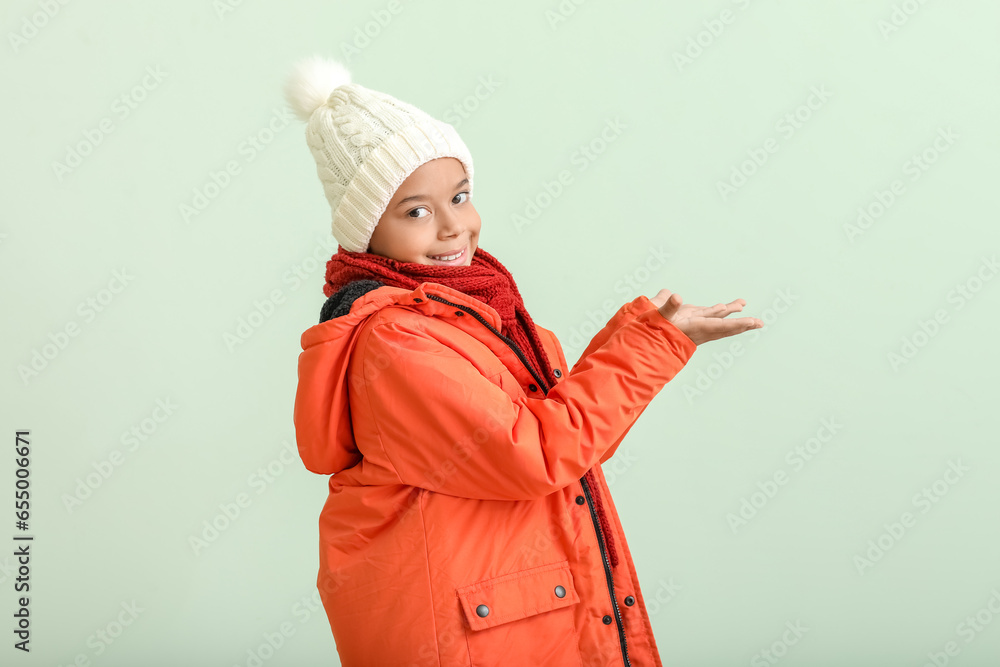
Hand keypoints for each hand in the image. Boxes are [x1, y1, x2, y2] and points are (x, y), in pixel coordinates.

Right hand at [648, 288, 762, 345]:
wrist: (647, 344)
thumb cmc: (653, 332)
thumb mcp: (659, 318)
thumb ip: (667, 307)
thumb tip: (675, 295)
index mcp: (695, 329)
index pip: (721, 327)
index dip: (738, 324)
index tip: (753, 323)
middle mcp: (699, 329)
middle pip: (726, 327)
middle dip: (743, 324)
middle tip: (759, 323)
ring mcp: (696, 326)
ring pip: (719, 321)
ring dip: (733, 314)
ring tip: (742, 304)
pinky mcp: (691, 322)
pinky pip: (710, 317)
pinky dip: (720, 311)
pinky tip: (725, 307)